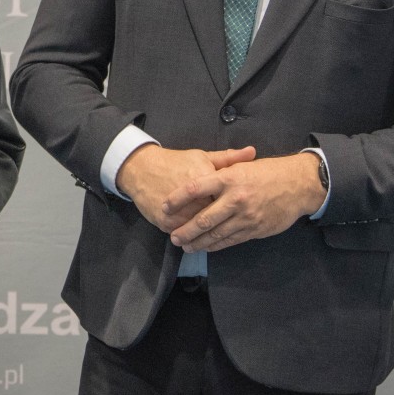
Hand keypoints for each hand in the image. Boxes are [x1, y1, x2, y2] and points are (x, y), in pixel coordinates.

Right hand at [117, 144, 256, 233]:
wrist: (141, 168)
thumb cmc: (175, 162)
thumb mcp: (202, 156)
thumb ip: (228, 158)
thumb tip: (253, 152)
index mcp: (206, 180)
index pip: (228, 199)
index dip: (236, 207)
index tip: (244, 210)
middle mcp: (194, 199)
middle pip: (216, 218)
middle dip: (226, 225)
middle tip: (235, 229)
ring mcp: (179, 213)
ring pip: (200, 231)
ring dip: (209, 238)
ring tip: (221, 240)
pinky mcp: (166, 222)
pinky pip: (184, 235)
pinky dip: (193, 240)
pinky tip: (201, 242)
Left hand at [166, 152, 325, 253]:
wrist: (298, 185)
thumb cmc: (267, 172)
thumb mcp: (241, 165)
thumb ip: (219, 172)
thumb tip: (194, 180)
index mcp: (228, 178)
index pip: (195, 189)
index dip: (177, 199)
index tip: (164, 207)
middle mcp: (235, 198)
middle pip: (203, 219)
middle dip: (185, 230)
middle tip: (172, 236)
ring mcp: (246, 217)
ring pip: (216, 234)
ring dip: (197, 242)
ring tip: (185, 245)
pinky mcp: (255, 230)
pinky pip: (230, 240)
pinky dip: (215, 245)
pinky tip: (205, 247)